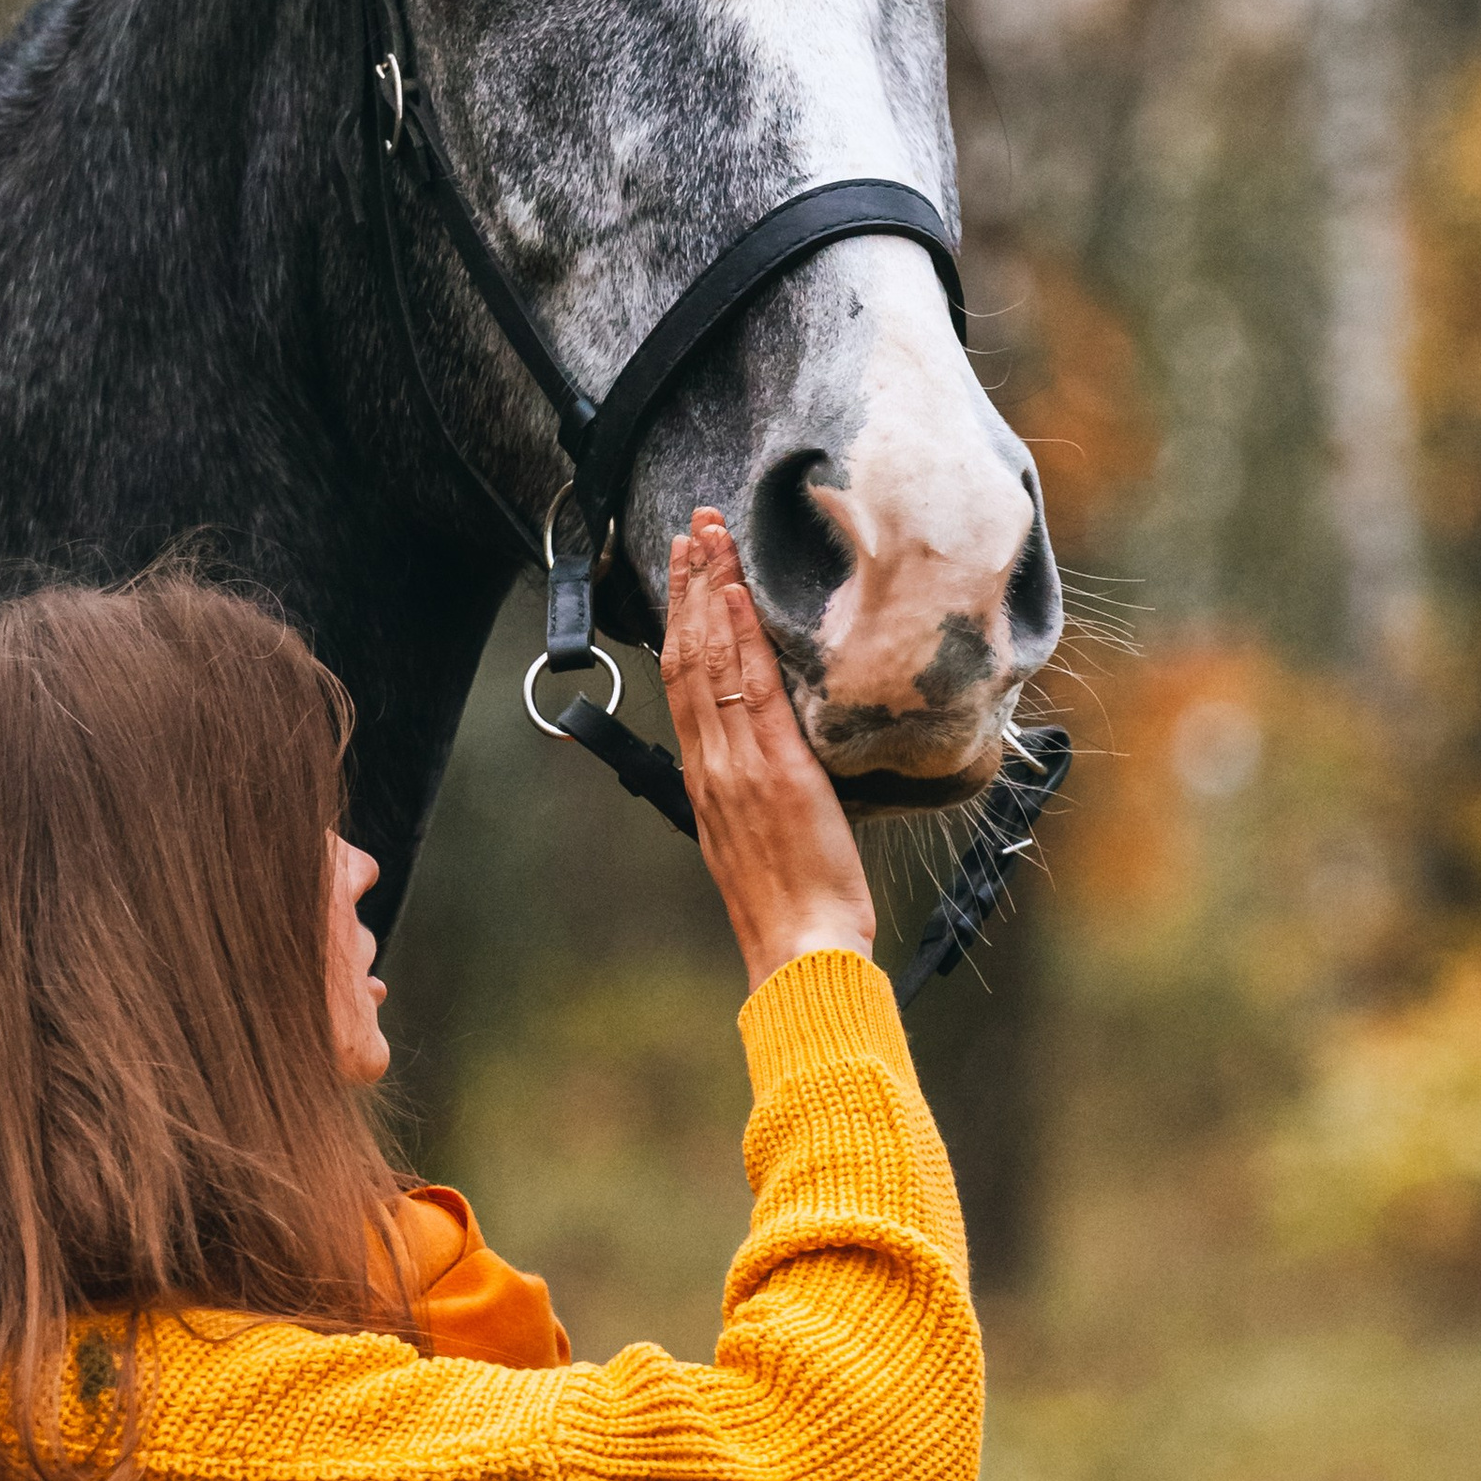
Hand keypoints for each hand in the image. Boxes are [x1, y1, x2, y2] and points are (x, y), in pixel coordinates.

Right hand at [663, 509, 874, 989]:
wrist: (800, 951)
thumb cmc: (788, 908)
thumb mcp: (754, 840)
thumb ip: (750, 791)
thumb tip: (765, 756)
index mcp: (705, 778)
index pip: (683, 681)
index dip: (680, 620)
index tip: (683, 571)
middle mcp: (712, 763)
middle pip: (688, 656)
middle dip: (687, 587)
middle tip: (691, 528)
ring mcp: (740, 763)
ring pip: (713, 661)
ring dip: (710, 591)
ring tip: (710, 537)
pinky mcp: (778, 771)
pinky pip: (752, 691)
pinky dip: (739, 637)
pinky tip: (735, 593)